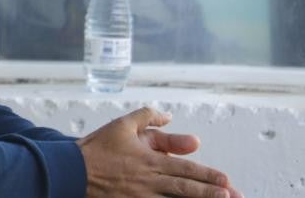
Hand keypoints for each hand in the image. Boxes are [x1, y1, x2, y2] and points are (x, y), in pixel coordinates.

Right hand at [76, 106, 242, 197]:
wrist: (72, 169)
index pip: (184, 168)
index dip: (206, 175)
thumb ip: (148, 117)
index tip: (225, 180)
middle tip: (231, 196)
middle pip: (185, 188)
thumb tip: (169, 114)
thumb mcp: (123, 124)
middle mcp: (148, 180)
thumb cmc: (98, 147)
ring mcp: (140, 196)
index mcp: (149, 159)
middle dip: (210, 193)